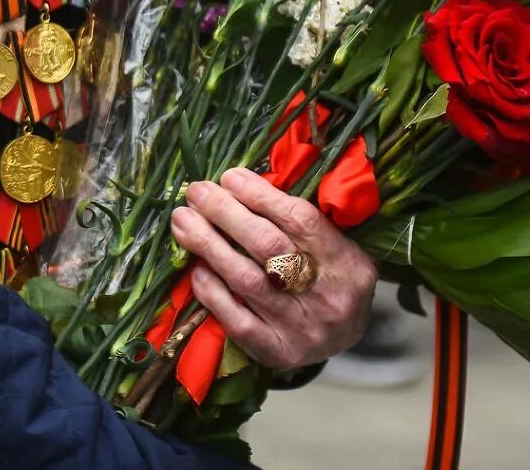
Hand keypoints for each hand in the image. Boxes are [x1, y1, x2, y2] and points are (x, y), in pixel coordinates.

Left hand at [169, 167, 375, 368]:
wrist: (346, 339)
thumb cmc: (330, 278)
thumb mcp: (333, 246)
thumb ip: (296, 220)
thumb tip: (240, 184)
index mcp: (347, 263)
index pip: (300, 220)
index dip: (260, 195)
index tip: (229, 177)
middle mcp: (328, 297)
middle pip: (268, 246)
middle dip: (226, 213)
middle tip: (197, 192)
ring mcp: (302, 328)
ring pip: (247, 280)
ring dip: (208, 245)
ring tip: (183, 221)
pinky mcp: (279, 352)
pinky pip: (237, 320)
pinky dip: (212, 291)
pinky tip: (197, 268)